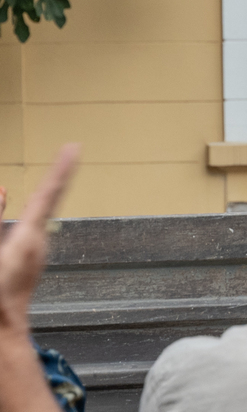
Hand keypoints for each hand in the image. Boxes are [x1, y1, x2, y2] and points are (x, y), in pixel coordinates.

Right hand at [0, 146, 76, 335]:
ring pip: (39, 215)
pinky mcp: (28, 264)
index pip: (48, 194)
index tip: (74, 147)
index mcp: (28, 237)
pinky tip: (24, 207)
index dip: (60, 169)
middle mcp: (38, 243)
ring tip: (58, 170)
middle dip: (56, 177)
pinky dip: (32, 212)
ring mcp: (35, 255)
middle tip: (71, 152)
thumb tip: (2, 190)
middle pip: (47, 200)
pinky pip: (31, 229)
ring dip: (43, 195)